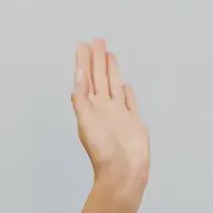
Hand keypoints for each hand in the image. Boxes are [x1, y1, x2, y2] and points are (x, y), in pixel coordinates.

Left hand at [72, 39, 149, 202]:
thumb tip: (78, 75)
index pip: (86, 78)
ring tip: (109, 54)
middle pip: (100, 77)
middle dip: (98, 59)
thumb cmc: (104, 151)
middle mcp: (104, 108)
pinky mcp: (133, 122)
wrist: (124, 173)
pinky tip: (124, 84)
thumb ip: (82, 98)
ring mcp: (119, 114)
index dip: (84, 61)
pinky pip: (129, 102)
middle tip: (97, 40)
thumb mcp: (87, 121)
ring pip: (114, 85)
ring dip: (111, 70)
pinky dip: (126, 92)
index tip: (82, 44)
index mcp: (91, 107)